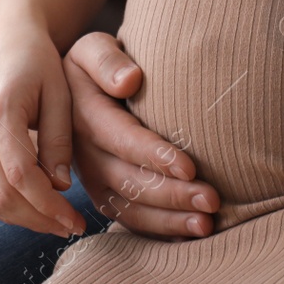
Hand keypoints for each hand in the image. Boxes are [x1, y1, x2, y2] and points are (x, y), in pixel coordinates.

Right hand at [0, 21, 85, 236]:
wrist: (9, 41)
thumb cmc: (40, 63)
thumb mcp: (61, 94)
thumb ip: (59, 140)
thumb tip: (60, 187)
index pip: (20, 175)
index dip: (47, 205)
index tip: (75, 221)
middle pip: (0, 193)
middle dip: (37, 218)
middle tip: (70, 227)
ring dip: (22, 218)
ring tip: (56, 223)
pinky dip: (7, 206)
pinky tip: (35, 208)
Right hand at [64, 33, 219, 238]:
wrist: (71, 89)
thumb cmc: (96, 64)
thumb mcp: (92, 48)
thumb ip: (106, 59)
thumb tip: (130, 81)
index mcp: (83, 115)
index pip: (120, 138)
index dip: (154, 155)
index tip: (190, 166)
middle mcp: (83, 153)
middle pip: (128, 180)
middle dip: (171, 194)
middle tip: (212, 201)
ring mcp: (91, 178)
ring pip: (127, 208)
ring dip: (167, 221)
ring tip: (206, 225)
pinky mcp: (102, 192)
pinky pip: (127, 219)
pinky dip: (157, 231)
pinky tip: (187, 234)